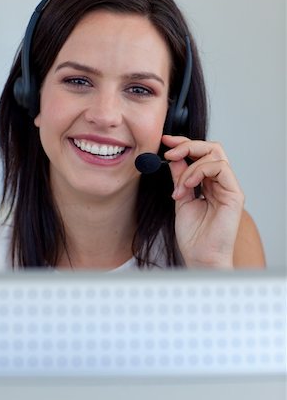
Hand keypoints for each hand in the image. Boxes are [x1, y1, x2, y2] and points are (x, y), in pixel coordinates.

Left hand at [162, 135, 243, 267]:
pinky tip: (188, 185)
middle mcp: (221, 183)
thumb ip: (180, 178)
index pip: (201, 154)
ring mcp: (229, 187)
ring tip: (179, 186)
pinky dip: (200, 171)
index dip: (184, 144)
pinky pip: (220, 168)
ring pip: (215, 154)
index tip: (166, 142)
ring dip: (190, 165)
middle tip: (169, 151)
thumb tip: (175, 158)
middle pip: (211, 148)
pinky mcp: (234, 194)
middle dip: (187, 145)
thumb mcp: (180, 198)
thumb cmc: (193, 235)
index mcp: (209, 184)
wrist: (200, 257)